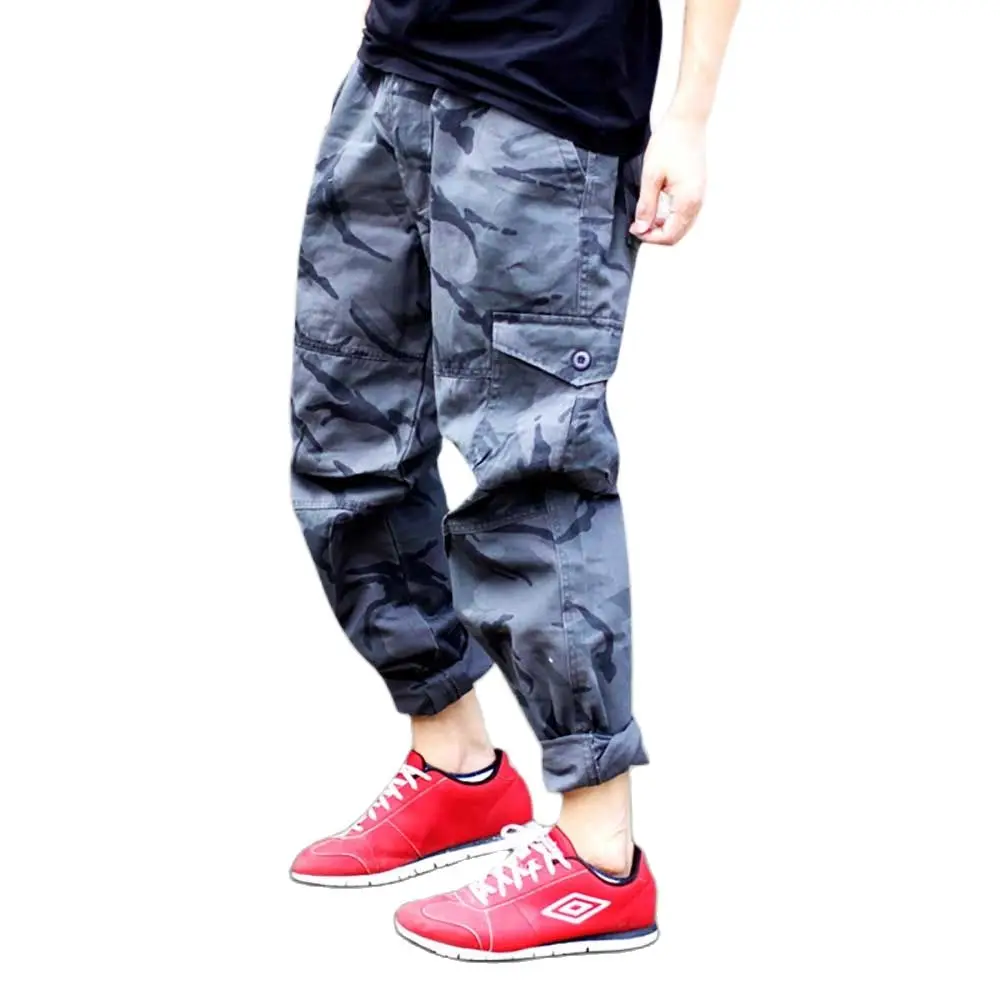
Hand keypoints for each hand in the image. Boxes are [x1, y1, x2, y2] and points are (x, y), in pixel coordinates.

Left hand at [630, 114, 707, 245]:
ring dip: (663, 227)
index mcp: (687, 202)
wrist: (687, 121)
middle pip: (677, 234)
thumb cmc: (670, 143)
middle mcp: (697, 203)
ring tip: (646, 216)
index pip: (669, 236)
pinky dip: (670, 217)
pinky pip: (685, 214)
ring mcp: (700, 197)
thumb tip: (641, 229)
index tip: (634, 229)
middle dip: (656, 234)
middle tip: (638, 225)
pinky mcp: (697, 190)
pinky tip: (657, 208)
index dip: (650, 237)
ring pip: (681, 226)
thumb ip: (646, 206)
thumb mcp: (651, 177)